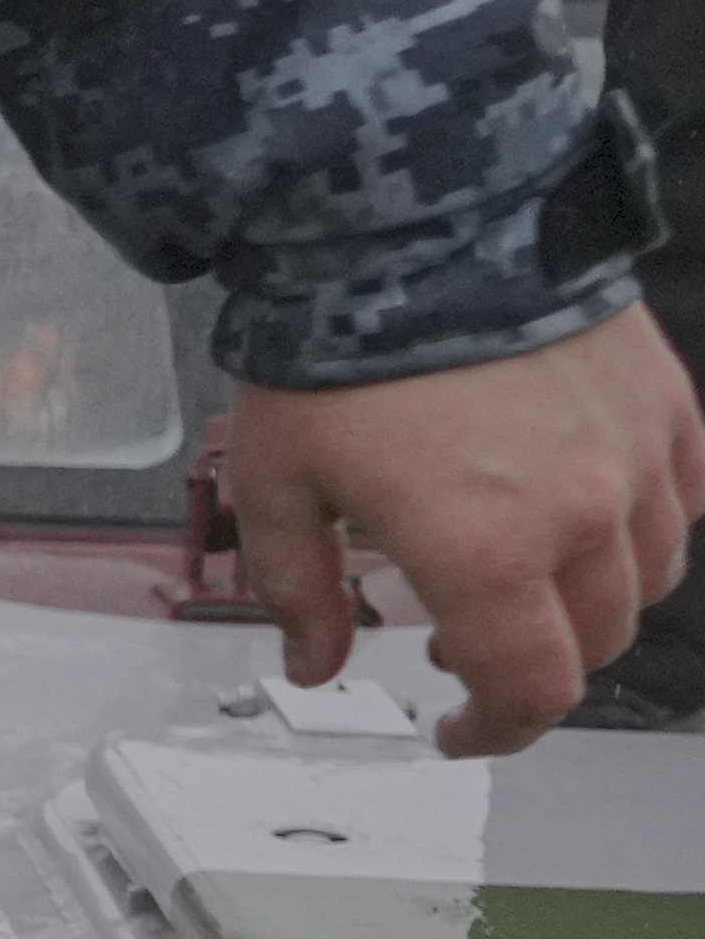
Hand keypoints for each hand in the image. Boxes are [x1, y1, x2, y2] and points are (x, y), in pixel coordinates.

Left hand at [230, 304, 704, 754]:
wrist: (408, 209)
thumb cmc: (333, 337)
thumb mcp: (274, 473)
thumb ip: (294, 584)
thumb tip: (311, 663)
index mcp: (484, 549)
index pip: (526, 688)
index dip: (495, 730)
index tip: (457, 729)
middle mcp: (581, 516)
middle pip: (591, 640)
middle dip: (528, 660)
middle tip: (461, 638)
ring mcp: (634, 456)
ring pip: (649, 577)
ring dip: (589, 598)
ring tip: (519, 572)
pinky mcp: (662, 400)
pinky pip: (680, 497)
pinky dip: (639, 524)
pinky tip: (580, 505)